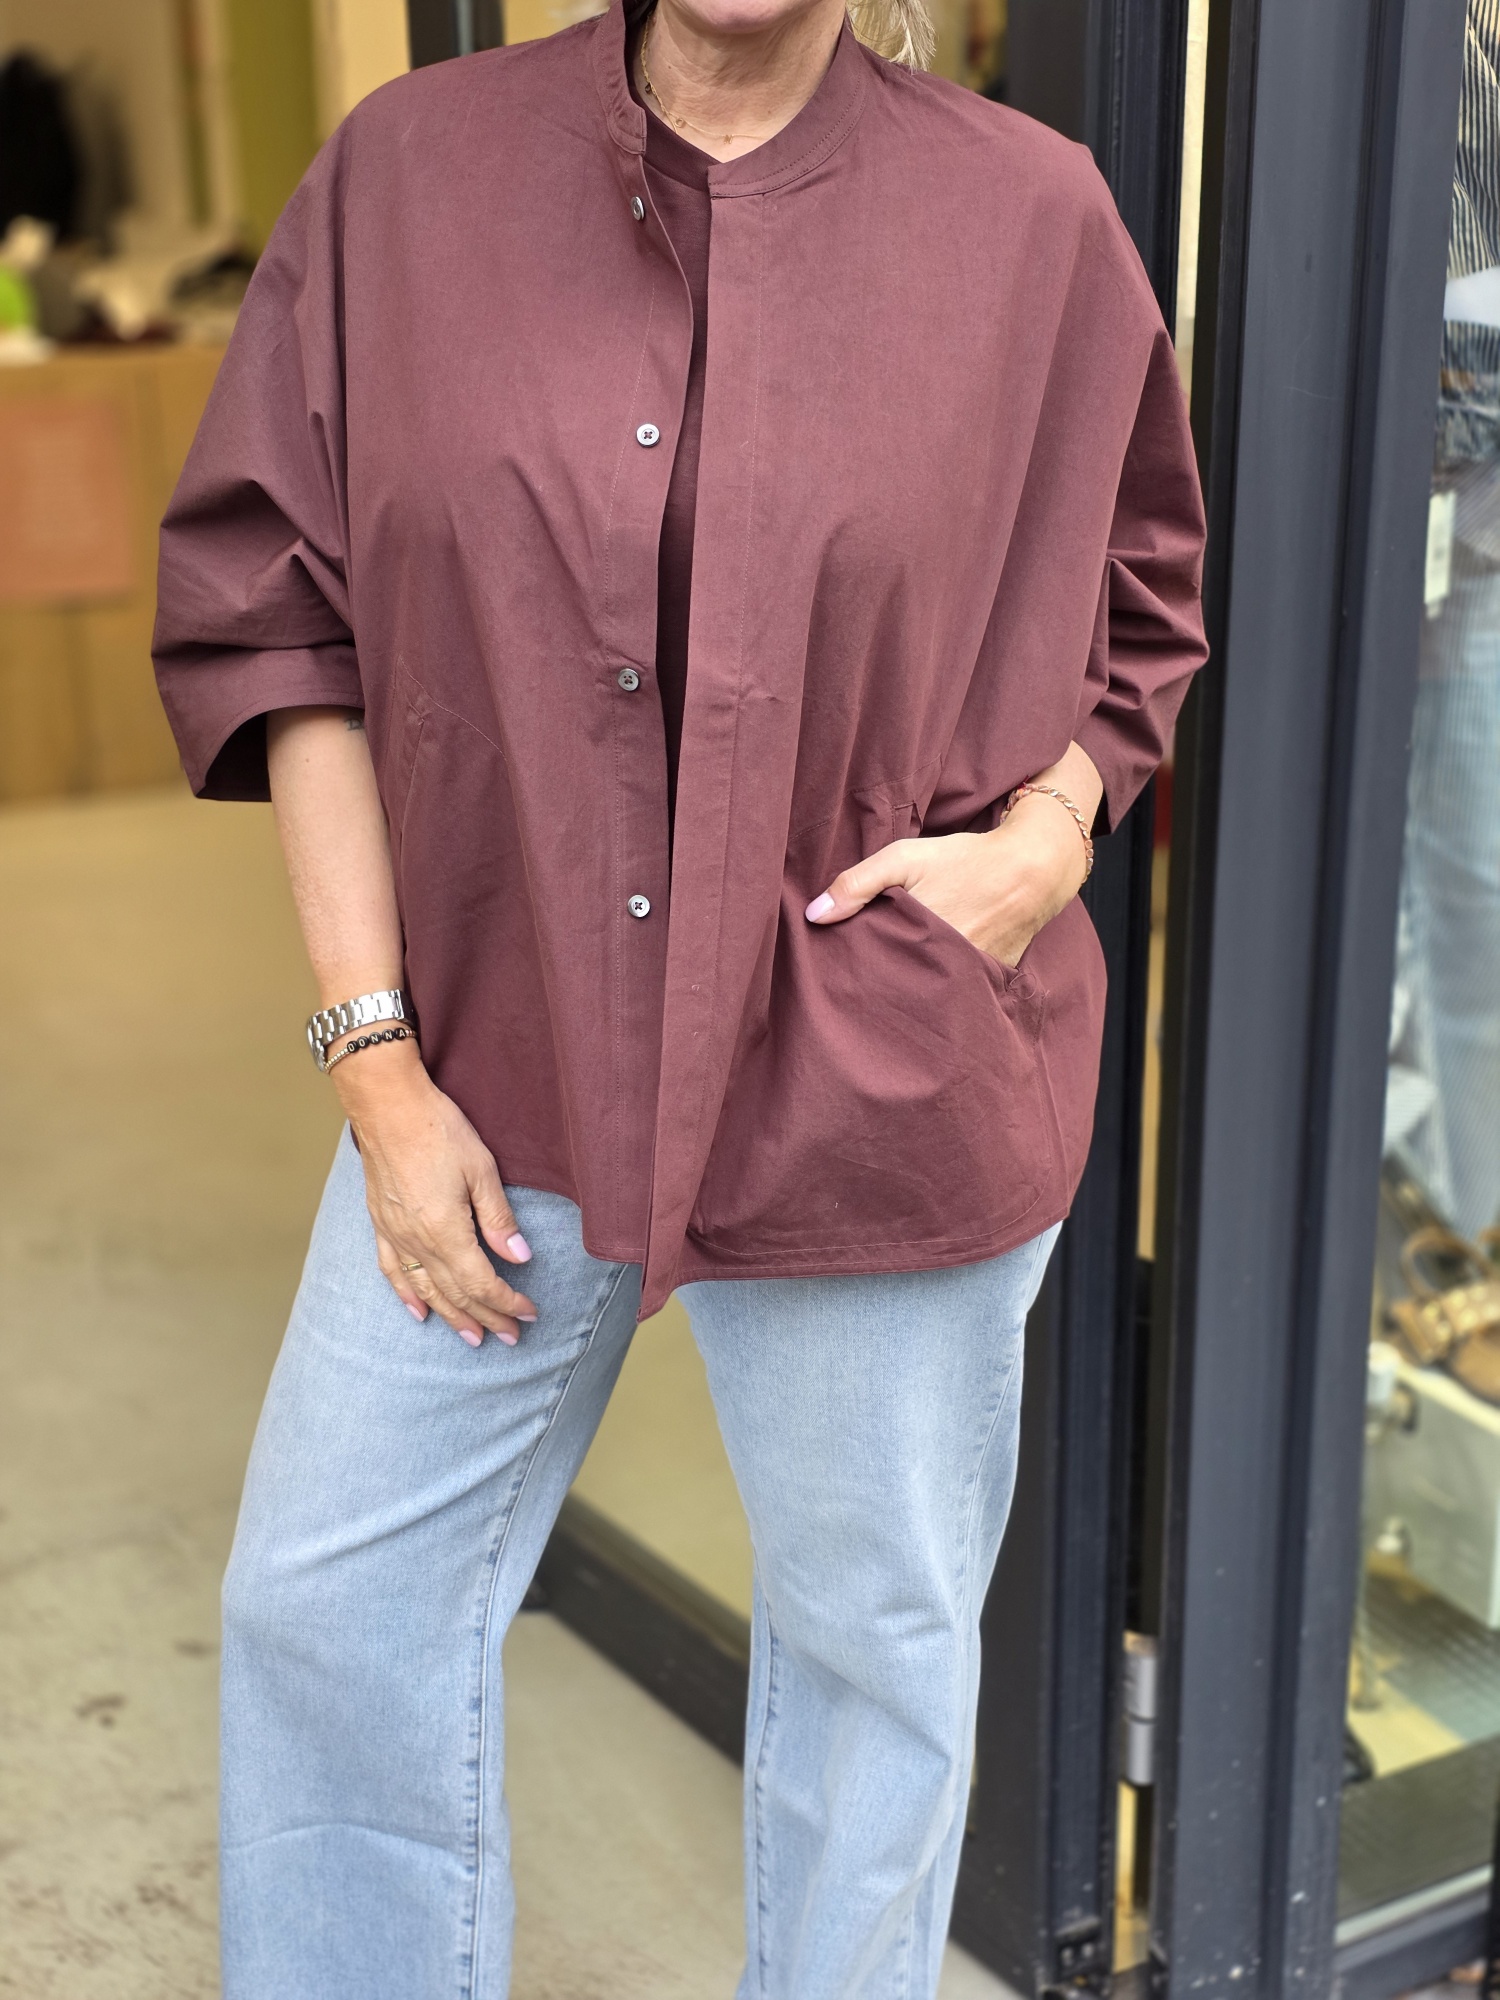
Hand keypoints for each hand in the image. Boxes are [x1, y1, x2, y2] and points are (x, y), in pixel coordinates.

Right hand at [331, 1040, 537, 1347]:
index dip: (507, 1302)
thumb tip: (521, 1258)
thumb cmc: (438, 1130)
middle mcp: (417, 1242)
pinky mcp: (381, 1224)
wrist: (388, 1106)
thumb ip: (499, 1218)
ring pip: (426, 1290)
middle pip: (456, 1293)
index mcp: (446, 1231)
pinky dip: (407, 1296)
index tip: (529, 1314)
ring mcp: (395, 1235)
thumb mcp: (481, 1170)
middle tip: (511, 1336)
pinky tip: (419, 1312)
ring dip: (451, 1316)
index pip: (481, 1282)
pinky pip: (392, 1271)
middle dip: (486, 1318)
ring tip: (473, 1337)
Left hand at [804, 758, 1098, 966]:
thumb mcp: (904, 858)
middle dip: (877, 989)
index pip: (871, 972)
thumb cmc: (965, 860)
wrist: (1032, 869)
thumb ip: (857, 883)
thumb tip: (814, 915)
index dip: (853, 974)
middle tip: (854, 989)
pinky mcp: (988, 983)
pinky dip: (940, 990)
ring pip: (925, 994)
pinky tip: (924, 988)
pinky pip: (955, 994)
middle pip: (896, 989)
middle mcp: (944, 969)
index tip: (834, 975)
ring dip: (907, 993)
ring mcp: (968, 981)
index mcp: (917, 942)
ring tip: (884, 995)